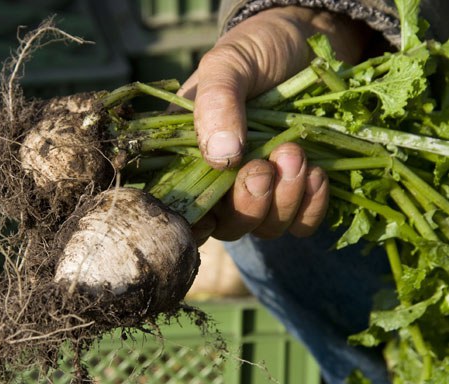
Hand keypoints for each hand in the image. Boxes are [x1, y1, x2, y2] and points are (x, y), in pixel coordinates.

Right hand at [182, 6, 369, 243]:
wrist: (310, 39)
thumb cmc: (259, 48)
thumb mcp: (229, 64)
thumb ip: (217, 102)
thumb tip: (220, 156)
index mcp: (190, 154)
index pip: (180, 208)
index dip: (191, 224)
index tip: (211, 214)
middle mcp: (222, 179)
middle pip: (226, 226)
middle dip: (248, 202)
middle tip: (266, 163)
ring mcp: (263, 188)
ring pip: (266, 228)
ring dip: (284, 199)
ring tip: (295, 152)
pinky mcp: (299, 191)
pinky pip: (302, 224)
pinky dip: (311, 206)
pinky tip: (318, 173)